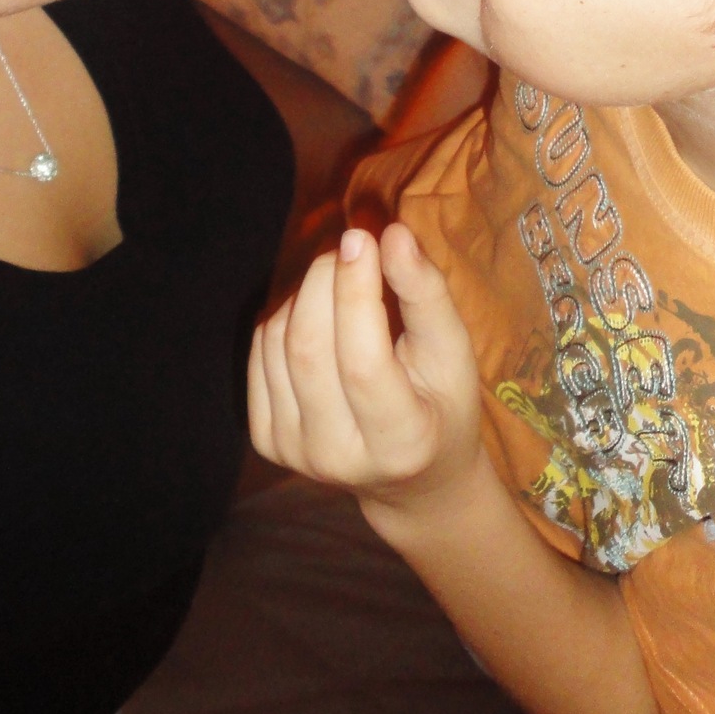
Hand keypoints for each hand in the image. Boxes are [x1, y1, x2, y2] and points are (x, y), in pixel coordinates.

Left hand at [248, 222, 481, 507]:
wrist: (411, 478)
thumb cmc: (443, 404)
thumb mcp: (454, 352)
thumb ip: (426, 294)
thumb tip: (393, 235)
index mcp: (400, 442)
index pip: (363, 362)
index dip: (356, 293)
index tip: (362, 238)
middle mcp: (338, 456)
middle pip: (310, 349)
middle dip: (325, 280)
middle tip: (351, 248)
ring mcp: (294, 452)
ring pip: (280, 345)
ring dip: (307, 294)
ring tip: (340, 282)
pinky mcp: (266, 441)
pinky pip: (261, 354)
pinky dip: (286, 317)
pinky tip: (317, 314)